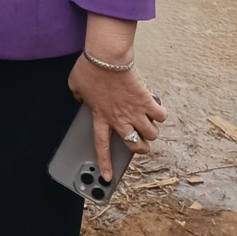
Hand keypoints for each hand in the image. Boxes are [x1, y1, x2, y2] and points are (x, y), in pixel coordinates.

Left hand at [68, 55, 167, 179]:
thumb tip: (78, 96)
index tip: (107, 177)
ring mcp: (135, 111)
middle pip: (135, 145)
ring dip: (152, 130)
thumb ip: (78, 95)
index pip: (101, 145)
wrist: (107, 57)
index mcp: (100, 117)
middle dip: (141, 148)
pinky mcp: (147, 101)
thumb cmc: (90, 68)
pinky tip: (156, 107)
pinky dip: (161, 113)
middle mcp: (119, 119)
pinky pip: (161, 115)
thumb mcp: (75, 84)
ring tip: (149, 122)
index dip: (105, 163)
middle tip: (141, 143)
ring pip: (151, 134)